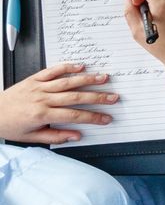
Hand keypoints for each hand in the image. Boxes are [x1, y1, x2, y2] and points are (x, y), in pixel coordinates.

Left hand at [0, 62, 117, 143]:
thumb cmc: (9, 126)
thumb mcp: (31, 138)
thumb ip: (55, 136)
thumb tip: (77, 136)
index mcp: (41, 115)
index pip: (74, 116)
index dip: (92, 117)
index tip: (106, 119)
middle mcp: (42, 99)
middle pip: (76, 97)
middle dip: (97, 97)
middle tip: (114, 98)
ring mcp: (38, 87)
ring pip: (68, 82)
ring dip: (88, 79)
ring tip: (105, 78)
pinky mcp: (34, 78)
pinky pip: (53, 71)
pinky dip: (67, 67)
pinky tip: (81, 66)